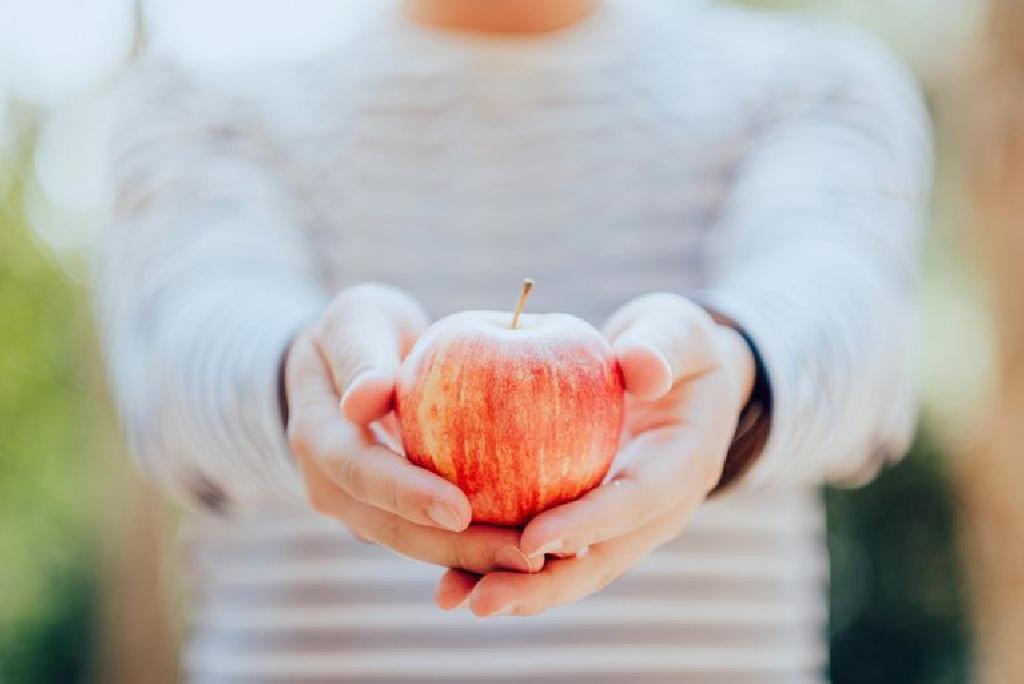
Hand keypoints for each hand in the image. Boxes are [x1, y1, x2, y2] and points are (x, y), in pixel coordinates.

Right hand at [285, 283, 542, 574]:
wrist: (352, 363)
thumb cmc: (362, 329)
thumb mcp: (358, 320)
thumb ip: (363, 355)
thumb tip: (363, 400)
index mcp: (316, 434)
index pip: (360, 471)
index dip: (407, 493)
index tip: (460, 511)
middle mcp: (330, 484)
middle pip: (392, 528)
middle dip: (456, 548)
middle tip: (521, 557)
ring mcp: (358, 507)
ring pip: (416, 544)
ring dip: (473, 560)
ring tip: (536, 564)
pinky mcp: (391, 515)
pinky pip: (433, 535)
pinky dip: (477, 545)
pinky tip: (530, 549)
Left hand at [434, 293, 754, 615]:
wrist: (679, 378)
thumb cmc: (674, 346)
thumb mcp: (677, 332)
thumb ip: (661, 347)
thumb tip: (643, 369)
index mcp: (684, 467)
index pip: (636, 503)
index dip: (587, 524)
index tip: (531, 539)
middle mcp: (656, 510)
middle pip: (599, 560)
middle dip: (541, 585)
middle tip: (482, 598)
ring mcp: (623, 524)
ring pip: (570, 568)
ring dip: (515, 588)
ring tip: (453, 598)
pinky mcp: (591, 522)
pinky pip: (547, 548)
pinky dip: (501, 561)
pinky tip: (449, 573)